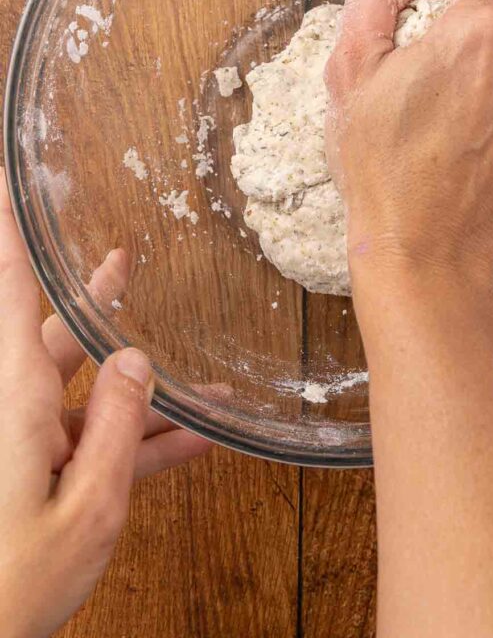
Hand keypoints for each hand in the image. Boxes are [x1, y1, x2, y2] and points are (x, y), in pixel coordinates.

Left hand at [0, 173, 211, 637]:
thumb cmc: (10, 586)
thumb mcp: (88, 510)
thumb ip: (121, 430)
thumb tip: (139, 361)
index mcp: (13, 399)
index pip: (9, 290)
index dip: (8, 233)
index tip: (8, 183)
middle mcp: (15, 408)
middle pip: (56, 335)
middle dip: (93, 300)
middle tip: (120, 256)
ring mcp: (27, 442)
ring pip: (87, 391)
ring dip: (139, 381)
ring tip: (192, 361)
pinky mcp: (40, 474)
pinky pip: (96, 441)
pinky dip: (141, 439)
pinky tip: (197, 437)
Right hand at [325, 0, 492, 292]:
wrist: (425, 250)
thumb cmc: (382, 165)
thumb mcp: (351, 75)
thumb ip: (371, 6)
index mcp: (478, 32)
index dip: (445, 5)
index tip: (423, 37)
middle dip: (473, 39)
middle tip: (432, 80)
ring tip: (453, 118)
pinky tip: (475, 145)